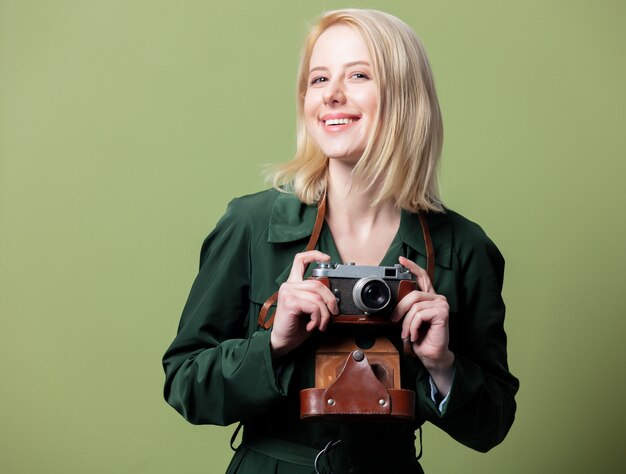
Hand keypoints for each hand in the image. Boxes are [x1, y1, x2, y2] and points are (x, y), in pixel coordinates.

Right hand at [270, 251, 338, 358]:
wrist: (282, 342)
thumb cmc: (295, 328)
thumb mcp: (309, 310)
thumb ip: (317, 299)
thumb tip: (334, 298)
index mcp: (293, 284)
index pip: (300, 260)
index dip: (314, 255)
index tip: (327, 259)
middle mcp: (289, 285)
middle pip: (318, 283)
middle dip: (331, 300)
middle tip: (333, 312)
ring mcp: (288, 292)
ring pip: (318, 297)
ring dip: (324, 315)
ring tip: (320, 324)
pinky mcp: (289, 302)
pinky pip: (314, 307)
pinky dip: (317, 319)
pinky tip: (311, 326)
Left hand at [391, 256, 454, 393]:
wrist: (431, 355)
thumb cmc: (421, 338)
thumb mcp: (409, 320)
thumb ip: (406, 308)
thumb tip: (394, 304)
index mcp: (429, 297)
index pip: (422, 277)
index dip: (412, 266)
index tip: (401, 259)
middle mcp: (437, 298)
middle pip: (412, 294)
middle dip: (400, 309)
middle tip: (394, 321)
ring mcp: (441, 304)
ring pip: (414, 306)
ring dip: (406, 323)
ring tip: (407, 333)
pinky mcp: (442, 312)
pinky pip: (419, 314)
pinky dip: (412, 327)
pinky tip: (414, 335)